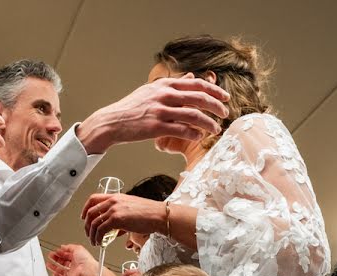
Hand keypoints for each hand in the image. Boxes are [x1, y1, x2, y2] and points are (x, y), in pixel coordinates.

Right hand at [47, 243, 100, 275]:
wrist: (88, 271)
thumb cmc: (86, 260)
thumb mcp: (77, 248)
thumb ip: (69, 247)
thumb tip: (63, 246)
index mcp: (78, 258)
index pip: (67, 255)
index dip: (61, 253)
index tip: (55, 251)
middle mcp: (75, 266)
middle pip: (63, 262)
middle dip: (56, 259)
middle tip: (50, 256)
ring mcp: (73, 273)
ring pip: (62, 271)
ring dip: (54, 268)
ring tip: (48, 264)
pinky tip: (54, 273)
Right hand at [76, 76, 229, 154]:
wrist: (111, 121)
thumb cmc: (132, 108)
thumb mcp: (151, 91)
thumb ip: (172, 85)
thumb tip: (191, 77)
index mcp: (164, 84)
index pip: (196, 84)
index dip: (214, 90)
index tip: (225, 97)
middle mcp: (164, 94)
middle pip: (199, 98)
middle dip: (216, 106)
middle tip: (225, 114)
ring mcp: (160, 111)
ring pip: (194, 115)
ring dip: (209, 123)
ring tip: (216, 129)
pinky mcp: (155, 127)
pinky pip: (182, 130)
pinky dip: (194, 134)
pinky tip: (199, 137)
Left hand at [82, 193, 165, 245]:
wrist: (158, 215)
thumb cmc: (149, 213)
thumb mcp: (131, 209)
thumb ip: (120, 216)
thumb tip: (114, 230)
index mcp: (115, 197)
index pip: (93, 199)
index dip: (85, 208)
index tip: (83, 217)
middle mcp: (113, 201)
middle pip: (91, 212)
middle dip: (87, 225)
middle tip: (88, 233)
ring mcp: (114, 210)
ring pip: (94, 222)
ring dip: (91, 234)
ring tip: (94, 241)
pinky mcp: (117, 219)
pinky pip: (101, 230)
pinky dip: (98, 237)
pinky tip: (100, 242)